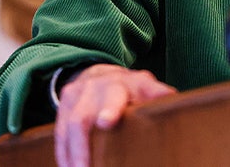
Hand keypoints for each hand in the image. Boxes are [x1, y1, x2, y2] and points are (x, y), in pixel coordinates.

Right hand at [54, 63, 176, 166]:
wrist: (100, 74)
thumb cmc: (131, 89)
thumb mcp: (147, 87)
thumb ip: (157, 93)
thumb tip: (170, 98)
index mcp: (123, 84)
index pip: (116, 95)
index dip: (111, 108)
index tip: (107, 122)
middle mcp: (97, 87)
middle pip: (84, 115)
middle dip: (82, 143)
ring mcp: (77, 95)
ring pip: (69, 126)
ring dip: (73, 154)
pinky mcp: (63, 105)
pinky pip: (60, 133)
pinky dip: (64, 154)